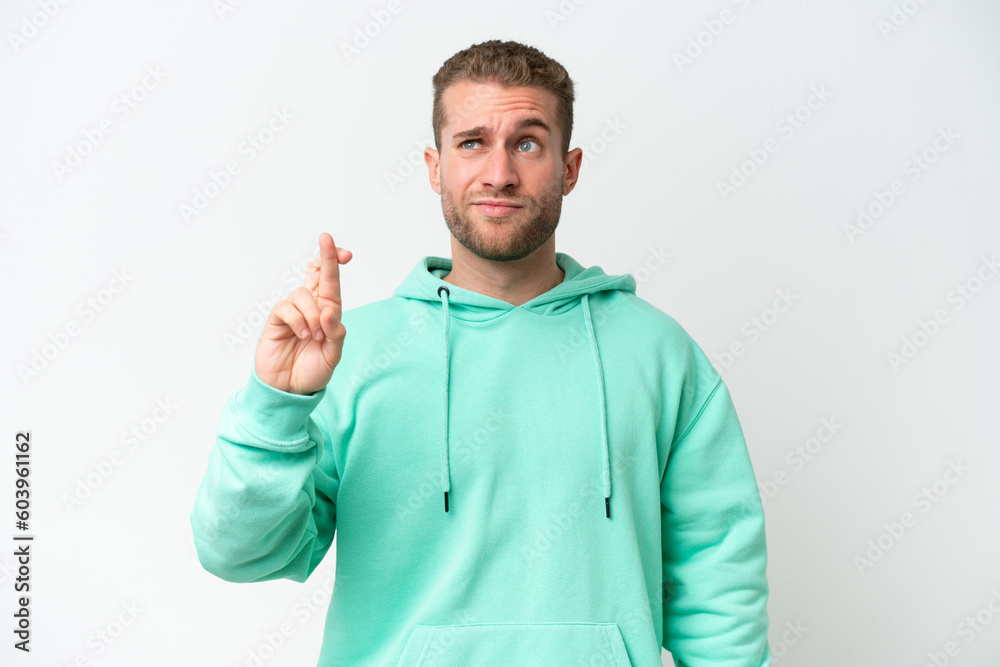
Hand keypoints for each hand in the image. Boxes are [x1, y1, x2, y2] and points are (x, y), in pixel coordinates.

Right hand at [254, 233, 352, 394]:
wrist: (289, 389)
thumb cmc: (312, 371)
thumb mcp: (333, 356)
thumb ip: (336, 334)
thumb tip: (331, 311)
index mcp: (328, 313)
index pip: (332, 283)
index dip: (336, 264)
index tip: (346, 252)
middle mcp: (311, 307)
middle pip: (316, 274)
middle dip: (324, 257)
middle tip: (327, 240)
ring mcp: (293, 312)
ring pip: (303, 294)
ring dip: (312, 314)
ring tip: (314, 336)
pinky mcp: (277, 319)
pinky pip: (286, 308)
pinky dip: (298, 320)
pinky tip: (302, 335)